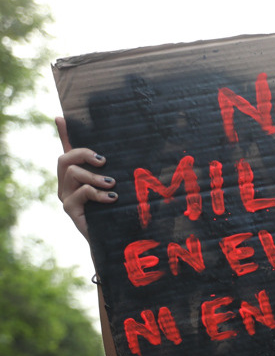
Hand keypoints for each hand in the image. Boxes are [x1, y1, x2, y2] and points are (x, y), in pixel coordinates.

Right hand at [55, 116, 116, 240]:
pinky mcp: (69, 209)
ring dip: (95, 176)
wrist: (115, 238)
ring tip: (112, 184)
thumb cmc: (120, 209)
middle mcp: (67, 183)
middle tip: (104, 162)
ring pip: (72, 173)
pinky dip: (97, 193)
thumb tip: (132, 146)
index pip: (67, 150)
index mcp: (78, 174)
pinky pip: (80, 192)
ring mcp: (65, 196)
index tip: (60, 117)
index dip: (63, 134)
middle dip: (84, 154)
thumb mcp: (119, 184)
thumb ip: (118, 169)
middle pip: (65, 158)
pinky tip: (111, 198)